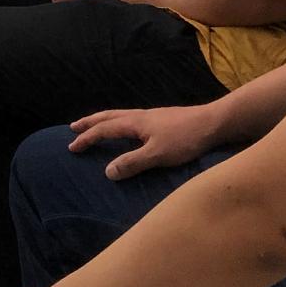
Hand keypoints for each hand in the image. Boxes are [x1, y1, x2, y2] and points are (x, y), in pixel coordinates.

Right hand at [69, 103, 222, 180]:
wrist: (213, 123)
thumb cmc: (185, 139)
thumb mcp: (157, 155)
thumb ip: (132, 163)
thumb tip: (107, 171)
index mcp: (135, 123)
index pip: (104, 129)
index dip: (87, 138)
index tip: (72, 147)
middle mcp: (140, 116)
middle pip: (108, 116)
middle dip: (90, 123)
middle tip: (73, 127)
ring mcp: (152, 117)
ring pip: (120, 115)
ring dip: (103, 120)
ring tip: (95, 125)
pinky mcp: (162, 120)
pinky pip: (131, 119)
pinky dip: (119, 122)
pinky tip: (128, 130)